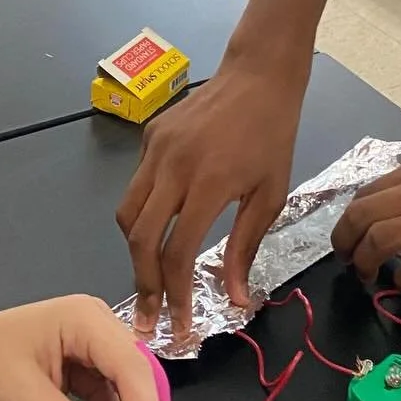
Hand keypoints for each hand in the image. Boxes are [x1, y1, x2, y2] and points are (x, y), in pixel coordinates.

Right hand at [116, 58, 305, 342]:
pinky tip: (161, 223)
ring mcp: (155, 148)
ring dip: (136, 250)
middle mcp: (173, 167)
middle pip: (140, 238)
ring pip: (127, 212)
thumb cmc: (273, 136)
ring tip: (151, 276)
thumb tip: (234, 299)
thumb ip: (246, 248)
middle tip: (150, 315)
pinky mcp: (148, 136)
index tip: (180, 325)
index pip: (177, 252)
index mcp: (208, 183)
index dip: (176, 295)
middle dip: (143, 283)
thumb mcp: (271, 195)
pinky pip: (137, 185)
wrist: (258, 75)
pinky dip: (143, 212)